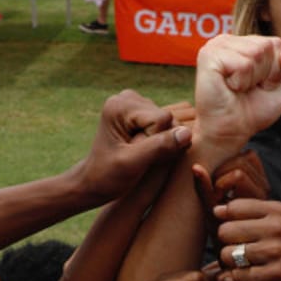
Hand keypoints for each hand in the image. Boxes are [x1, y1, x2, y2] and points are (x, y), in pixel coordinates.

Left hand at [77, 90, 192, 202]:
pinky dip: (162, 141)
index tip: (138, 157)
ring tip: (140, 155)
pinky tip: (146, 151)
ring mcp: (136, 104)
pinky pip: (168, 125)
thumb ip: (159, 147)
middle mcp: (128, 98)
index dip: (158, 142)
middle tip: (139, 158)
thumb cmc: (107, 177)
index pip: (162, 119)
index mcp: (120, 106)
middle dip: (161, 142)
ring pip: (170, 123)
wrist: (93, 182)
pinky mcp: (143, 113)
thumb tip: (187, 133)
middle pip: (168, 119)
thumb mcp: (133, 164)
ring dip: (162, 144)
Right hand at [193, 35, 280, 163]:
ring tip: (237, 88)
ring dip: (251, 79)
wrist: (231, 132)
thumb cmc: (252, 111)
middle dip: (264, 74)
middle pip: (267, 46)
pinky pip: (243, 64)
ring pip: (256, 53)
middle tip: (247, 89)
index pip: (277, 44)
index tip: (259, 85)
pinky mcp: (209, 56)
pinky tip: (228, 87)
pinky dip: (241, 82)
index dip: (275, 70)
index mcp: (244, 42)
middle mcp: (229, 40)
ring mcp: (217, 45)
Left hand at [213, 198, 280, 280]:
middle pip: (225, 231)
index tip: (236, 234)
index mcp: (280, 211)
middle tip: (240, 254)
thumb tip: (217, 209)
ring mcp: (277, 251)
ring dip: (232, 265)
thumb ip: (254, 214)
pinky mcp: (275, 275)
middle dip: (228, 244)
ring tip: (247, 267)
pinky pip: (239, 276)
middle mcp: (279, 227)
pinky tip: (253, 280)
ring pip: (228, 255)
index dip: (228, 221)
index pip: (234, 207)